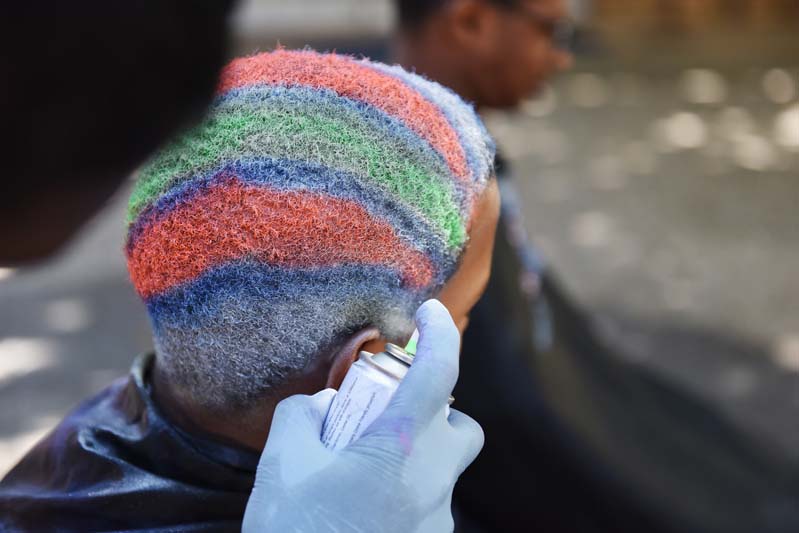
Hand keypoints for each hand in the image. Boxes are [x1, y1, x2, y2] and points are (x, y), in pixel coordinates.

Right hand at [242, 299, 483, 532]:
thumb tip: (321, 408)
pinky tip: (361, 512)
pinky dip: (403, 495)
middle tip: (389, 417)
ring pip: (442, 471)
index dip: (440, 332)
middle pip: (461, 427)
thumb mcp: (281, 466)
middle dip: (435, 411)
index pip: (439, 370)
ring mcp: (436, 521)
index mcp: (400, 448)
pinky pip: (425, 507)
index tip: (430, 313)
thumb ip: (301, 418)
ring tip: (359, 475)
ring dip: (413, 458)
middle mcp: (433, 481)